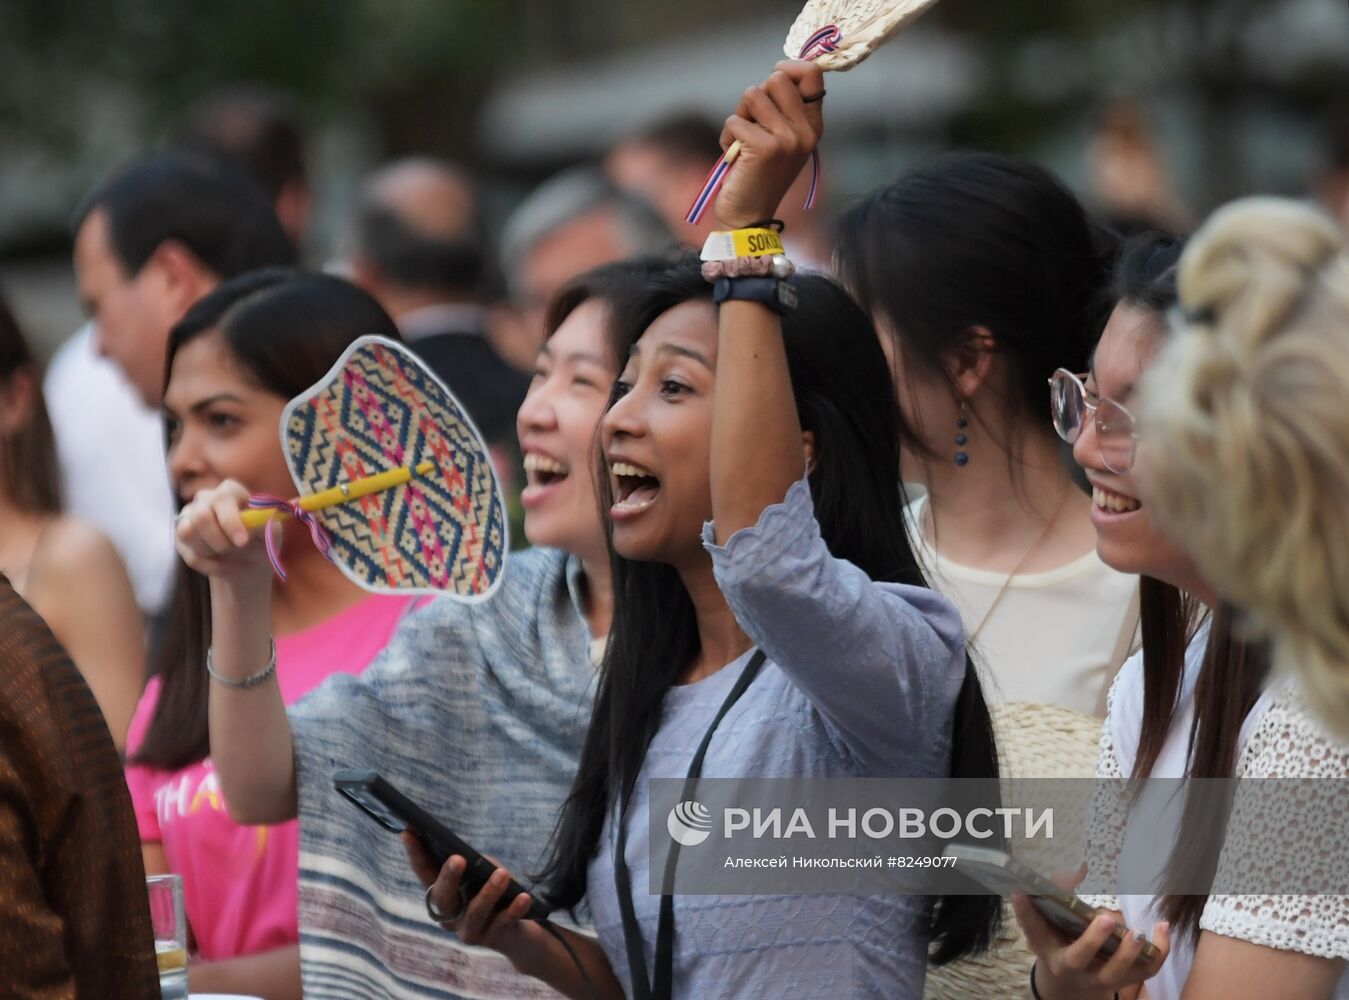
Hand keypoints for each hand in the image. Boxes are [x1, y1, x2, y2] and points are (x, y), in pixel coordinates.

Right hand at [174, 480, 270, 583]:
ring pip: (190, 533)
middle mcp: (207, 498)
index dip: (231, 520)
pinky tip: (219, 562)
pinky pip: (187, 550)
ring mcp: (190, 515)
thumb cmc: (262, 543)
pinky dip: (206, 562)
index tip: (243, 541)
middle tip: (235, 550)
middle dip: (219, 540)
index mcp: (231, 491)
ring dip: (212, 550)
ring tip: (228, 553)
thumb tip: (281, 511)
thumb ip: (269, 522)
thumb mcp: (272, 534)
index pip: (224, 497)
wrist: (248, 565)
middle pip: (201, 516)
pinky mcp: (181, 533)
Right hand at [403, 833, 552, 975]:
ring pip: (475, 913)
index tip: (408, 831)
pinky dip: (515, 909)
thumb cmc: (490, 893)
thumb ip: (472, 866)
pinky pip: (504, 923)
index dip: (415, 853)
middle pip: (443, 898)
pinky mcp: (493, 939)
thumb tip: (469, 856)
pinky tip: (524, 896)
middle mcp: (449, 916)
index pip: (424, 873)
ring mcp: (469, 931)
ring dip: (489, 892)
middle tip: (458, 858)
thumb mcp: (480, 875)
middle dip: (448, 878)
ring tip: (503, 873)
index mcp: (441, 895)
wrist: (514, 933)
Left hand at [714, 59, 824, 229]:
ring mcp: (787, 139)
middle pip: (777, 79)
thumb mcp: (783, 139)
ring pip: (753, 94)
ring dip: (740, 115)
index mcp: (813, 126)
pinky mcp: (765, 148)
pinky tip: (735, 154)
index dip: (788, 68)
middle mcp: (805, 131)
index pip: (812, 74)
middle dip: (756, 96)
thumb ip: (785, 108)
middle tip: (752, 123)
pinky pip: (735, 119)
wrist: (750, 215)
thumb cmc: (761, 174)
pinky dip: (728, 135)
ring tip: (742, 140)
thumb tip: (777, 72)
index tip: (772, 82)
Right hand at [1013, 888, 1170, 998]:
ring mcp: (1103, 977)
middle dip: (1094, 939)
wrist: (1072, 985)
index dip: (1027, 914)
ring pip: (1119, 972)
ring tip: (1139, 931)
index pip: (1035, 933)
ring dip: (1131, 953)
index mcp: (1052, 952)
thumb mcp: (1046, 930)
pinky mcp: (1126, 979)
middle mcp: (1075, 968)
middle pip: (1082, 958)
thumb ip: (1046, 904)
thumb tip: (1049, 877)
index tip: (1020, 891)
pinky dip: (1160, 951)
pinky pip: (1147, 970)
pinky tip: (1163, 927)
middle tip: (1107, 918)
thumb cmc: (1059, 947)